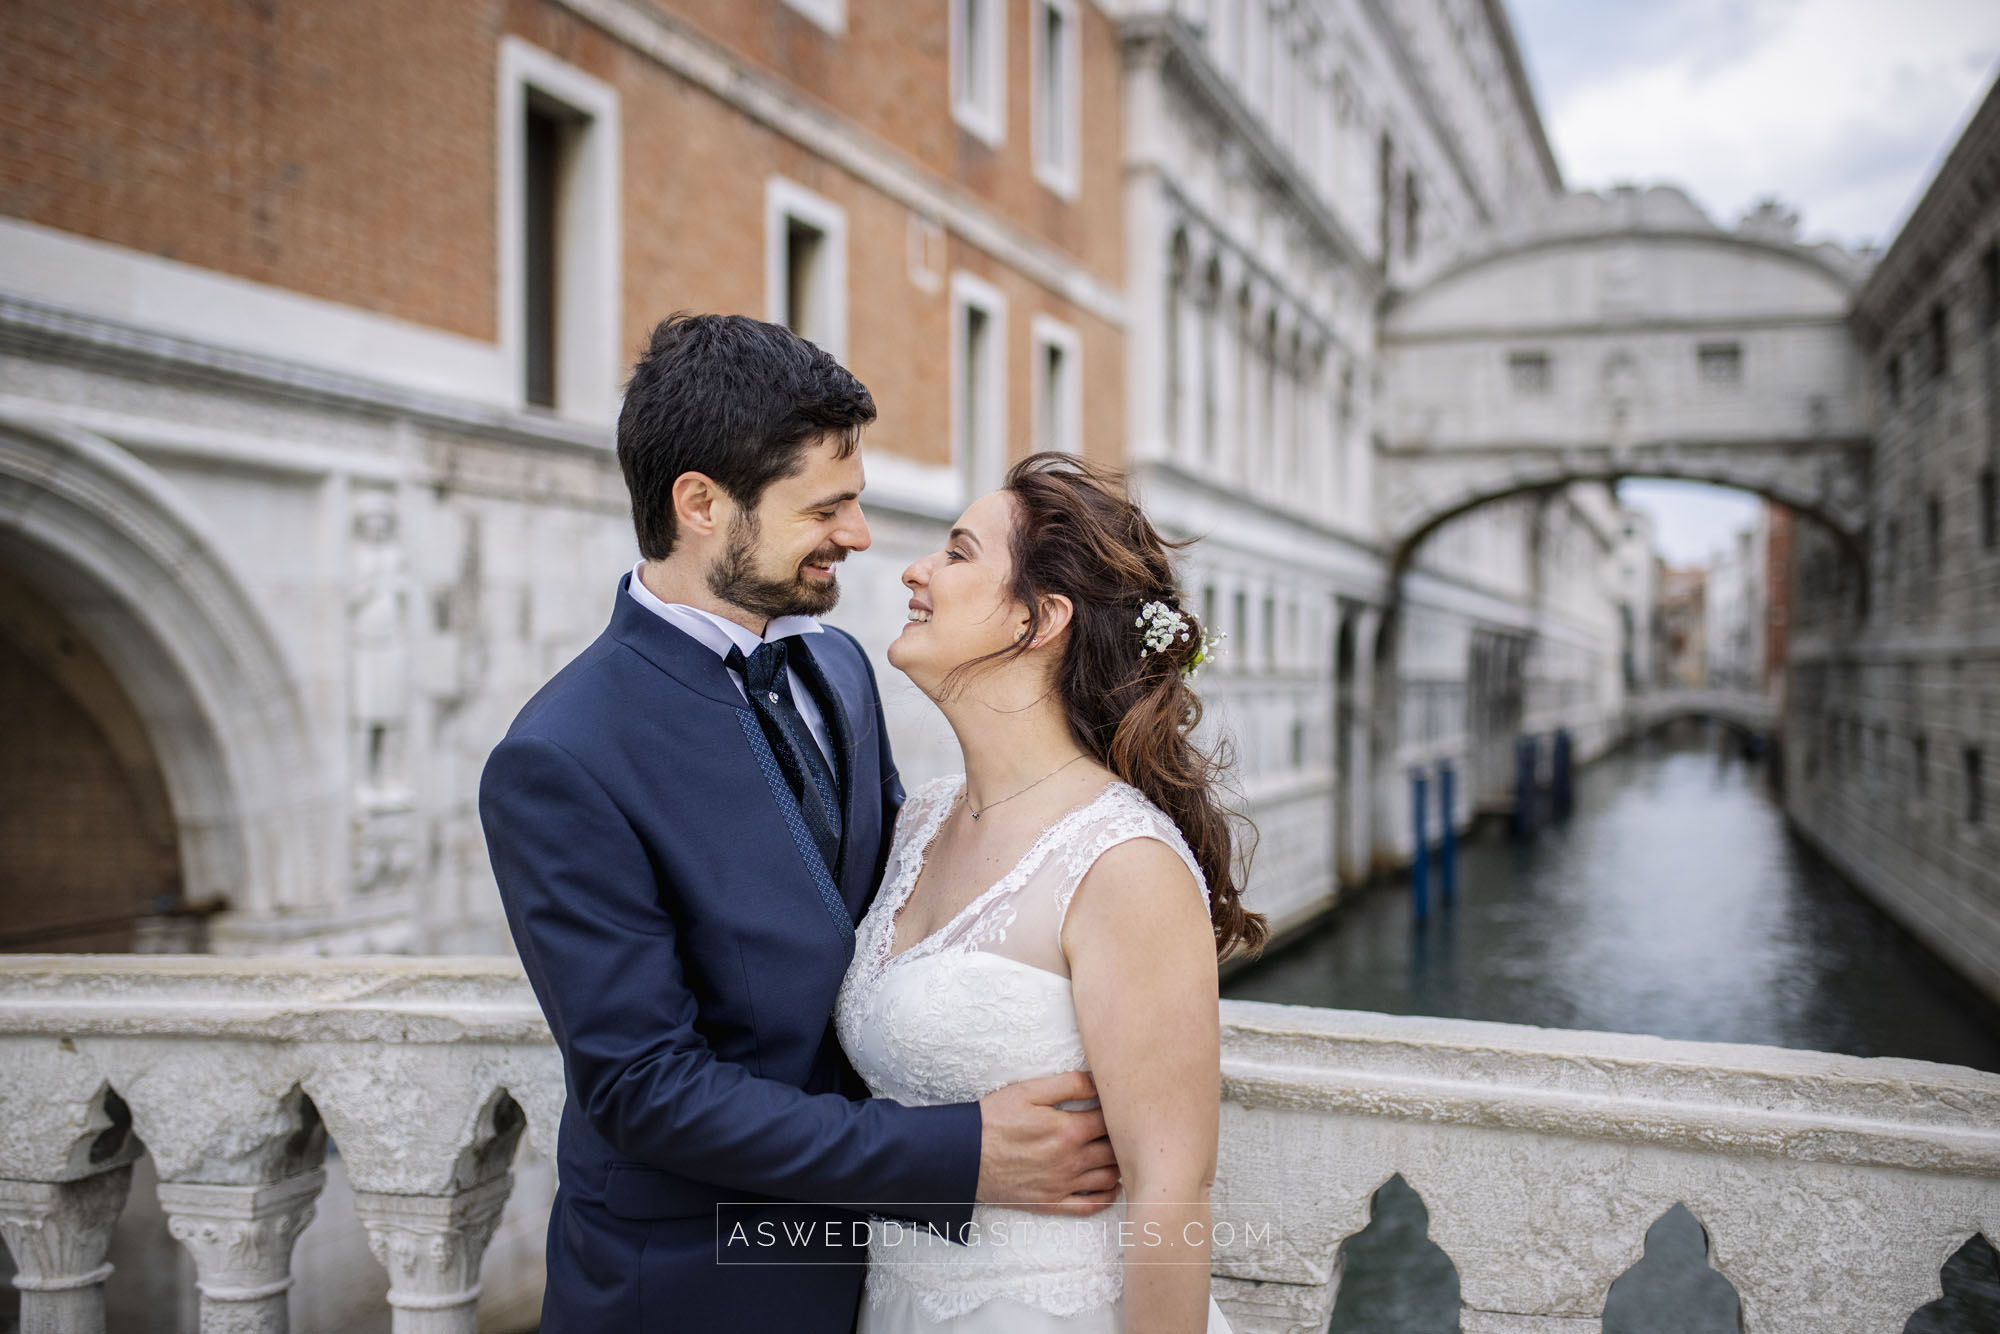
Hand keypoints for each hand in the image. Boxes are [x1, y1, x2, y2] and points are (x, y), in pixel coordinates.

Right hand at [974, 1071, 1120, 1214]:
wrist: (963, 1155)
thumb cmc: (994, 1119)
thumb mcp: (1028, 1090)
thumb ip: (1069, 1083)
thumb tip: (1100, 1081)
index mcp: (1070, 1130)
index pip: (1113, 1120)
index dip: (1120, 1111)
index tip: (1119, 1106)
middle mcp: (1072, 1161)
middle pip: (1116, 1150)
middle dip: (1123, 1138)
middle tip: (1122, 1128)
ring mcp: (1063, 1185)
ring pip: (1110, 1178)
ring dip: (1118, 1165)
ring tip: (1115, 1152)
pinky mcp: (1051, 1203)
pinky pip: (1091, 1206)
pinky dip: (1107, 1197)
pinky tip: (1108, 1185)